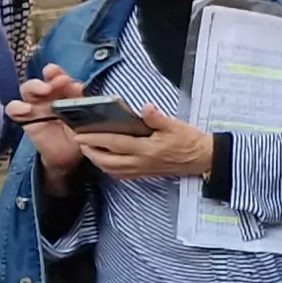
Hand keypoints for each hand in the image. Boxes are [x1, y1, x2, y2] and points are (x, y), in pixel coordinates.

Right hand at [7, 65, 86, 179]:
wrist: (71, 156)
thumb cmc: (80, 131)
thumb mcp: (86, 116)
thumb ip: (82, 102)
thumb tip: (78, 86)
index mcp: (64, 92)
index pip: (59, 78)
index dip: (59, 74)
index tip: (64, 77)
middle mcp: (48, 96)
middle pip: (43, 80)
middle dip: (49, 78)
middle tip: (59, 81)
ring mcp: (34, 106)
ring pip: (27, 90)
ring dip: (34, 87)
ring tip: (45, 90)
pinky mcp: (24, 119)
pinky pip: (13, 109)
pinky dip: (17, 107)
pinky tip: (27, 109)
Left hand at [74, 106, 215, 181]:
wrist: (203, 159)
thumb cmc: (189, 140)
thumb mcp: (175, 125)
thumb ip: (157, 118)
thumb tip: (145, 108)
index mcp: (147, 149)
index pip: (114, 143)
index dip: (95, 139)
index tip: (79, 134)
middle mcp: (140, 162)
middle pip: (107, 161)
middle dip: (89, 152)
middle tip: (79, 140)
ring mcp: (141, 170)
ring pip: (111, 169)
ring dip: (96, 160)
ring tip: (88, 149)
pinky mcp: (144, 174)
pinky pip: (119, 174)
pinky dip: (107, 167)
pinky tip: (104, 159)